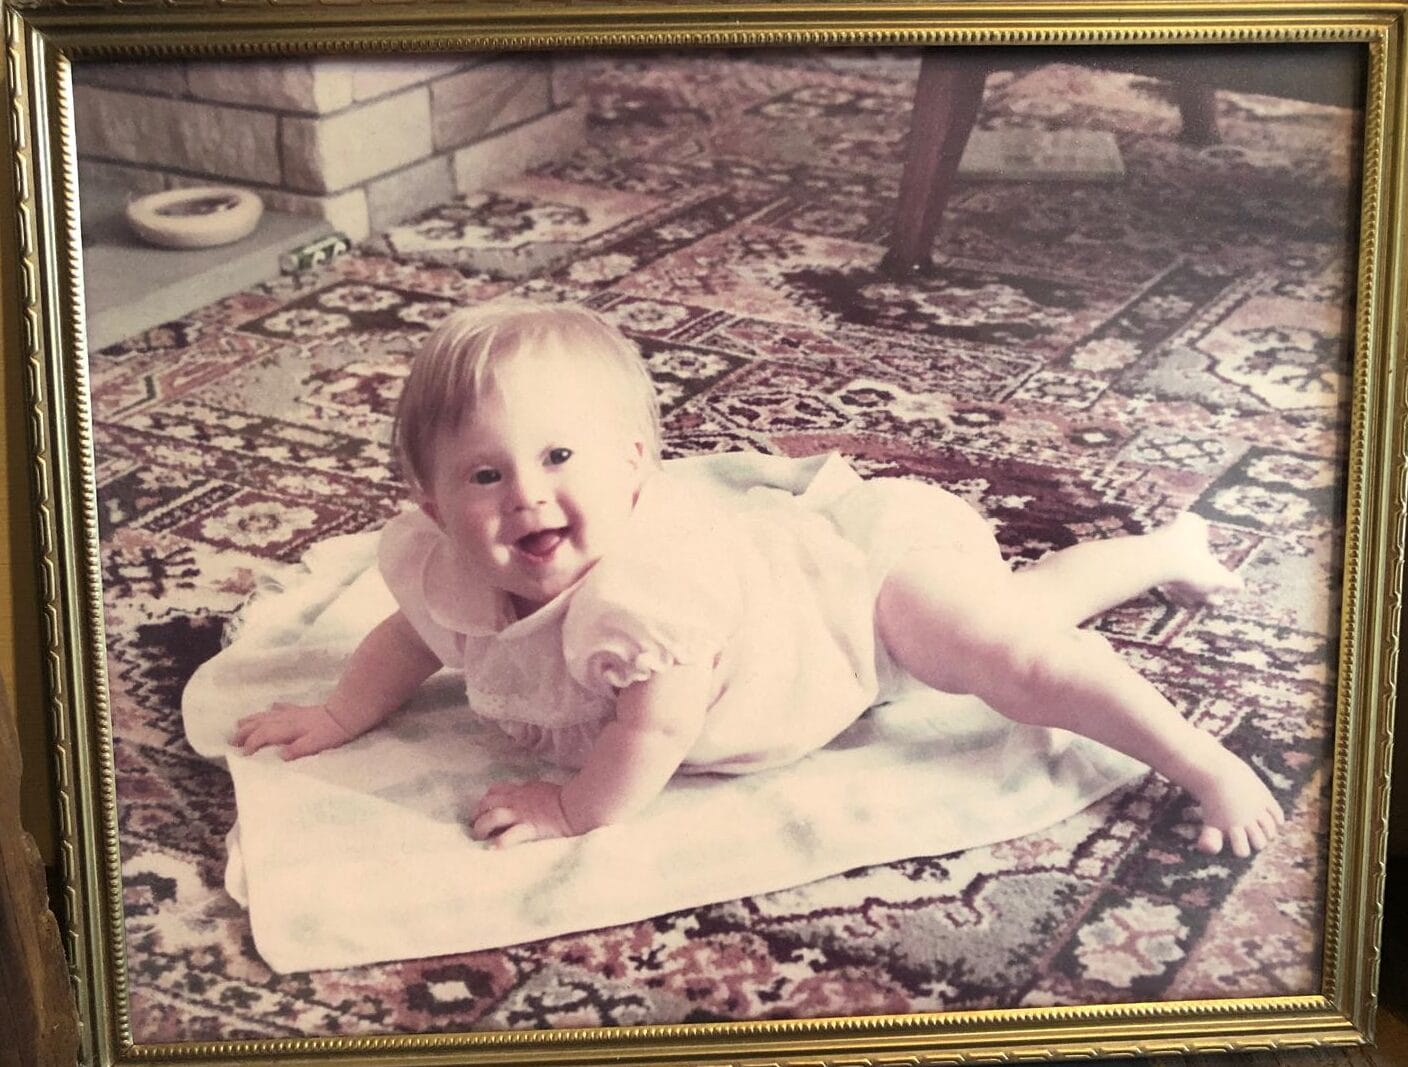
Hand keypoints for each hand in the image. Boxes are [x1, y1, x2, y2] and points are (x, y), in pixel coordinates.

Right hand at [231, 702, 352, 759]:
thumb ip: (298, 750)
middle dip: (245, 731)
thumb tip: (280, 756)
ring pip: (267, 715)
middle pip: (261, 723)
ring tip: (239, 723)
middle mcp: (287, 719)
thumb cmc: (331, 732)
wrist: (347, 714)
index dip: (252, 743)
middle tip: (231, 739)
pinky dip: (273, 710)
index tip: (242, 754)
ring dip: (252, 719)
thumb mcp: (315, 745)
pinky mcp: (302, 710)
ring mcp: (294, 713)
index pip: (264, 735)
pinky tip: (271, 708)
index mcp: (289, 729)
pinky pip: (282, 708)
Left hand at [470, 780, 574, 847]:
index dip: (486, 800)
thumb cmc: (566, 797)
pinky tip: (493, 849)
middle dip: (477, 813)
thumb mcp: (543, 788)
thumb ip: (531, 792)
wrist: (578, 805)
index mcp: (521, 791)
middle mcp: (517, 801)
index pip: (495, 790)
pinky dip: (499, 843)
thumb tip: (527, 795)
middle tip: (476, 825)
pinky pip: (509, 836)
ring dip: (481, 827)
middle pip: (487, 802)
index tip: (484, 810)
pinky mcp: (529, 828)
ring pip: (492, 817)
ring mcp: (522, 814)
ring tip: (479, 836)